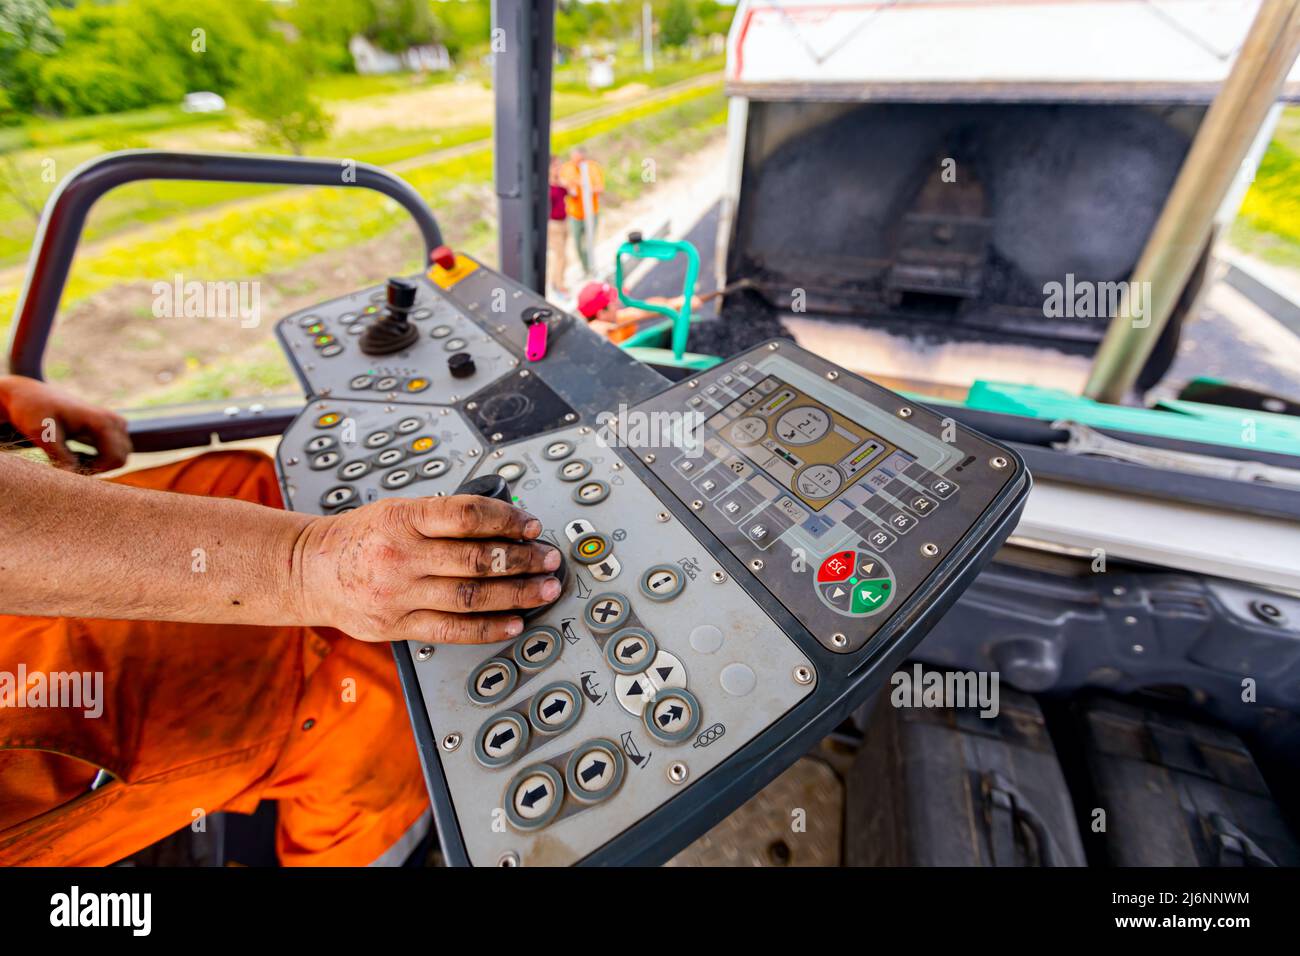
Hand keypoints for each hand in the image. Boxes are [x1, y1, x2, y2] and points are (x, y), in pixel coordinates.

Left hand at [0, 376, 130, 471]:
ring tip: (70, 460)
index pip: (115, 457)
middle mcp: (114, 421)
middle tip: (69, 467)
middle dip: (98, 469)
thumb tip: (73, 477)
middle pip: (120, 459)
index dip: (94, 470)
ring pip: (119, 456)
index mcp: (101, 421)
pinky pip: (115, 451)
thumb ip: (60, 456)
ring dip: (99, 465)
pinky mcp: (111, 427)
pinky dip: (99, 459)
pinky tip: (76, 456)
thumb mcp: (43, 434)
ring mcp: (116, 423)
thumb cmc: (34, 411)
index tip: (69, 471)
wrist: (31, 396)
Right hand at [293, 494, 563, 643]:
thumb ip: (444, 517)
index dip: (506, 519)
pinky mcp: (397, 626)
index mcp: (402, 518)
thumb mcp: (397, 510)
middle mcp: (401, 556)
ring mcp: (398, 594)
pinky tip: (514, 622)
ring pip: (470, 596)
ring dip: (515, 594)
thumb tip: (504, 523)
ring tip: (544, 590)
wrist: (310, 570)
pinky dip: (487, 628)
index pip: (466, 515)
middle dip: (521, 560)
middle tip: (549, 560)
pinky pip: (451, 630)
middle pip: (475, 559)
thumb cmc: (362, 537)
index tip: (531, 525)